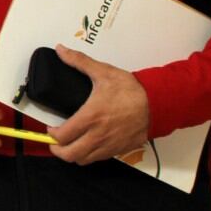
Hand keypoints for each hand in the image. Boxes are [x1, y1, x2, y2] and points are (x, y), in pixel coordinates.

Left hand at [46, 45, 150, 164]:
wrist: (159, 103)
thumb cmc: (132, 90)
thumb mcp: (104, 72)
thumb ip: (79, 62)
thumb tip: (61, 50)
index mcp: (90, 117)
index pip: (61, 137)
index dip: (51, 134)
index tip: (51, 128)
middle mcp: (98, 135)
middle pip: (69, 155)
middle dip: (58, 149)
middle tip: (56, 140)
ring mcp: (109, 145)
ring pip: (83, 160)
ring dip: (73, 154)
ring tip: (71, 143)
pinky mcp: (120, 150)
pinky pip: (99, 159)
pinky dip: (90, 155)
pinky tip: (89, 144)